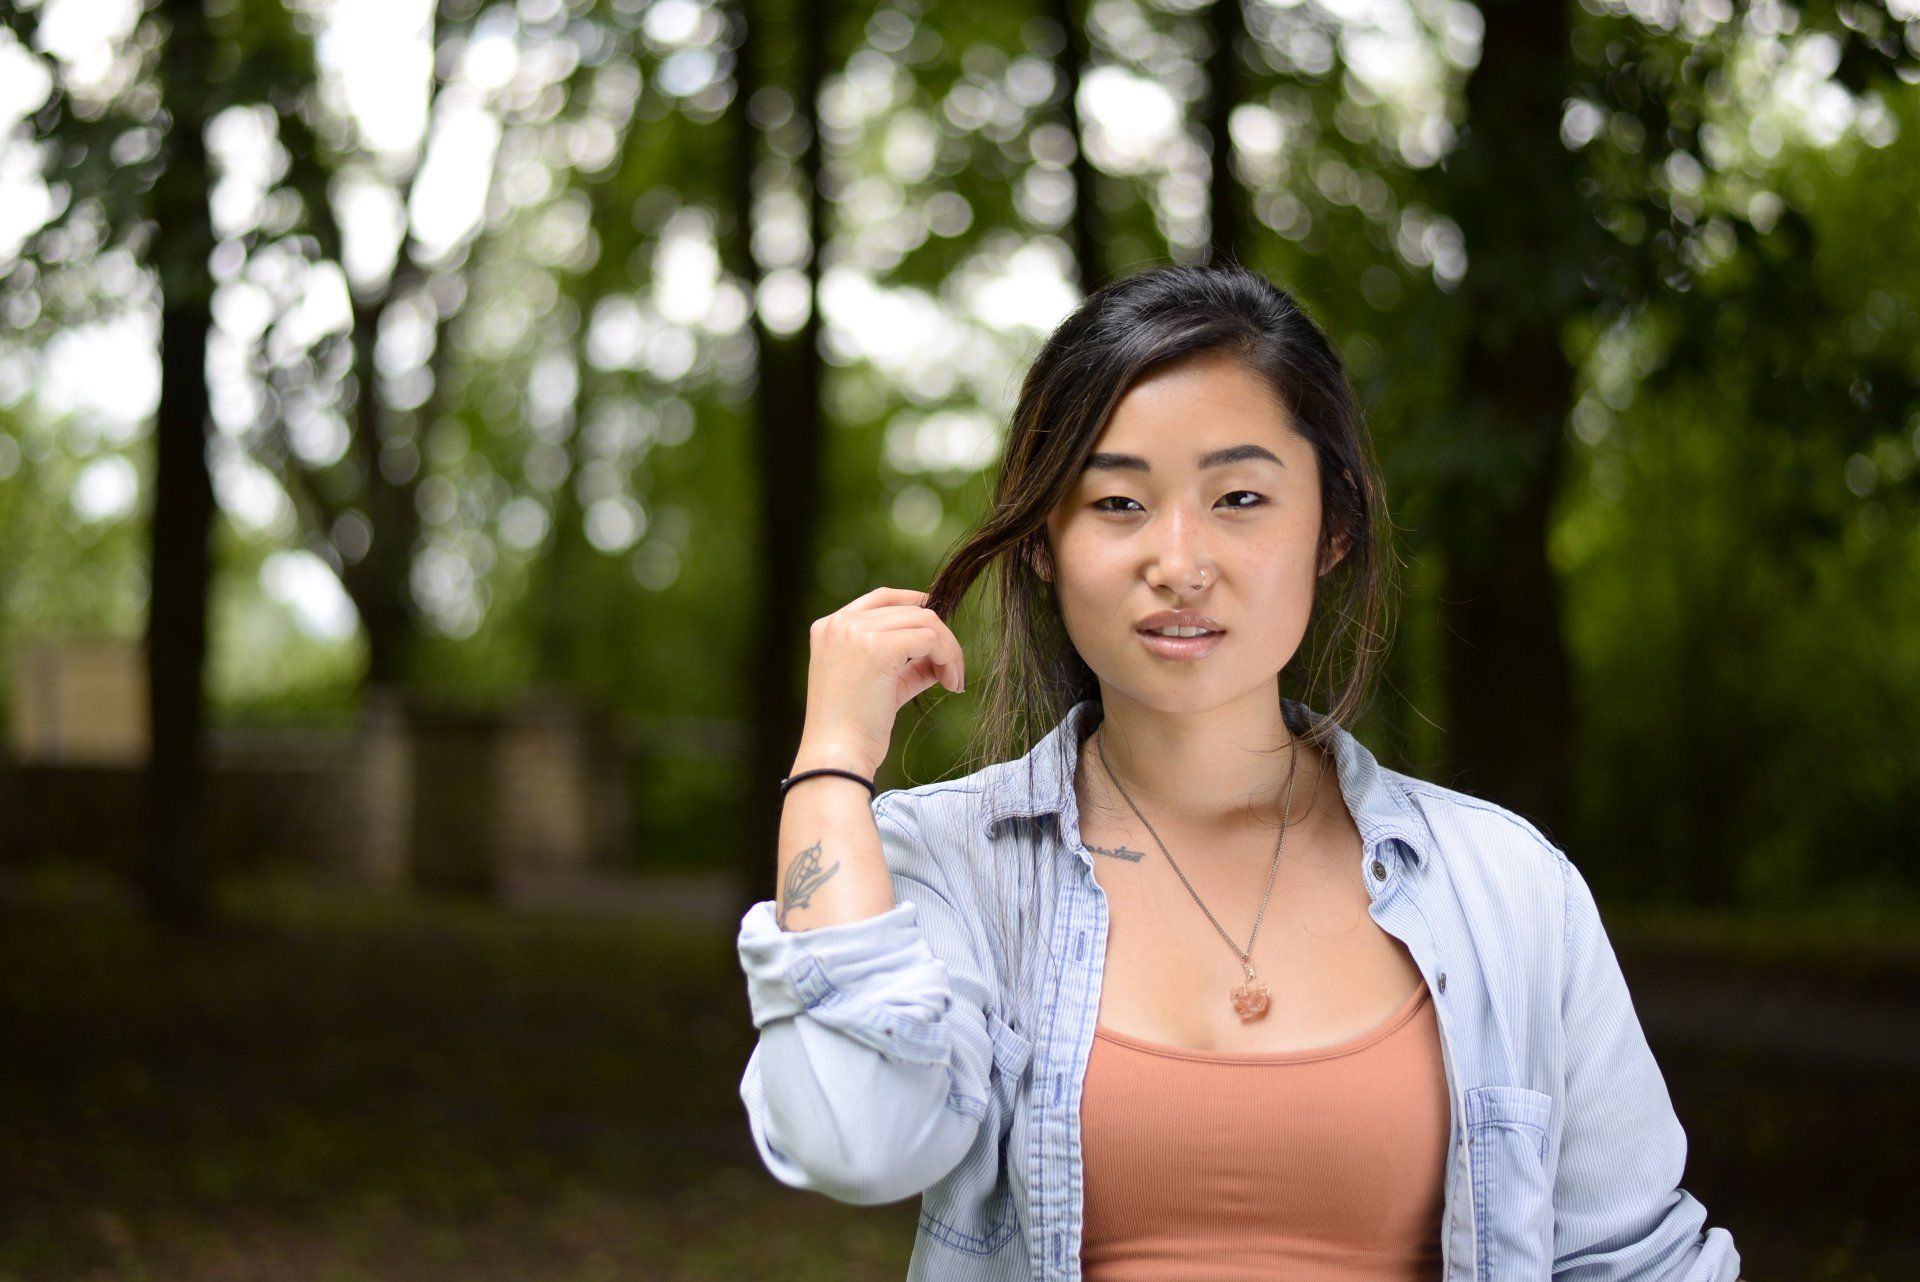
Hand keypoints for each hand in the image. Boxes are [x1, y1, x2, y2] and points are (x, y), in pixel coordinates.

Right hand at [793, 587, 966, 778]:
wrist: (837, 755)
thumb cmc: (854, 729)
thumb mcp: (880, 685)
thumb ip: (906, 665)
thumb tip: (942, 655)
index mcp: (829, 627)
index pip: (882, 598)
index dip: (917, 605)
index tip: (940, 630)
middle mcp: (840, 623)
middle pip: (910, 609)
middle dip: (940, 638)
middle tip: (953, 673)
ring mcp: (856, 631)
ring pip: (925, 621)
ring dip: (949, 650)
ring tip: (953, 681)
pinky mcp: (878, 646)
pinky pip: (931, 638)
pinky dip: (949, 658)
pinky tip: (950, 684)